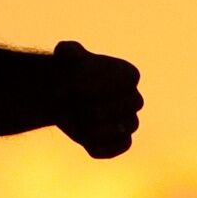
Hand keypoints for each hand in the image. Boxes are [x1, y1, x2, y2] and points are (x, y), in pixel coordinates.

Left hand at [48, 39, 141, 158]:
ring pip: (123, 128)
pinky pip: (119, 147)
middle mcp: (134, 99)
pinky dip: (101, 146)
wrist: (61, 97)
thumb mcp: (64, 55)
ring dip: (95, 125)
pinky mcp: (120, 143)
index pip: (129, 80)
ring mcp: (129, 122)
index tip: (73, 84)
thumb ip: (68, 50)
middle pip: (127, 105)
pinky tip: (82, 137)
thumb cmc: (68, 72)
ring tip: (75, 118)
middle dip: (95, 104)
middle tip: (71, 102)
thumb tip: (72, 53)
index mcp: (128, 75)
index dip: (99, 83)